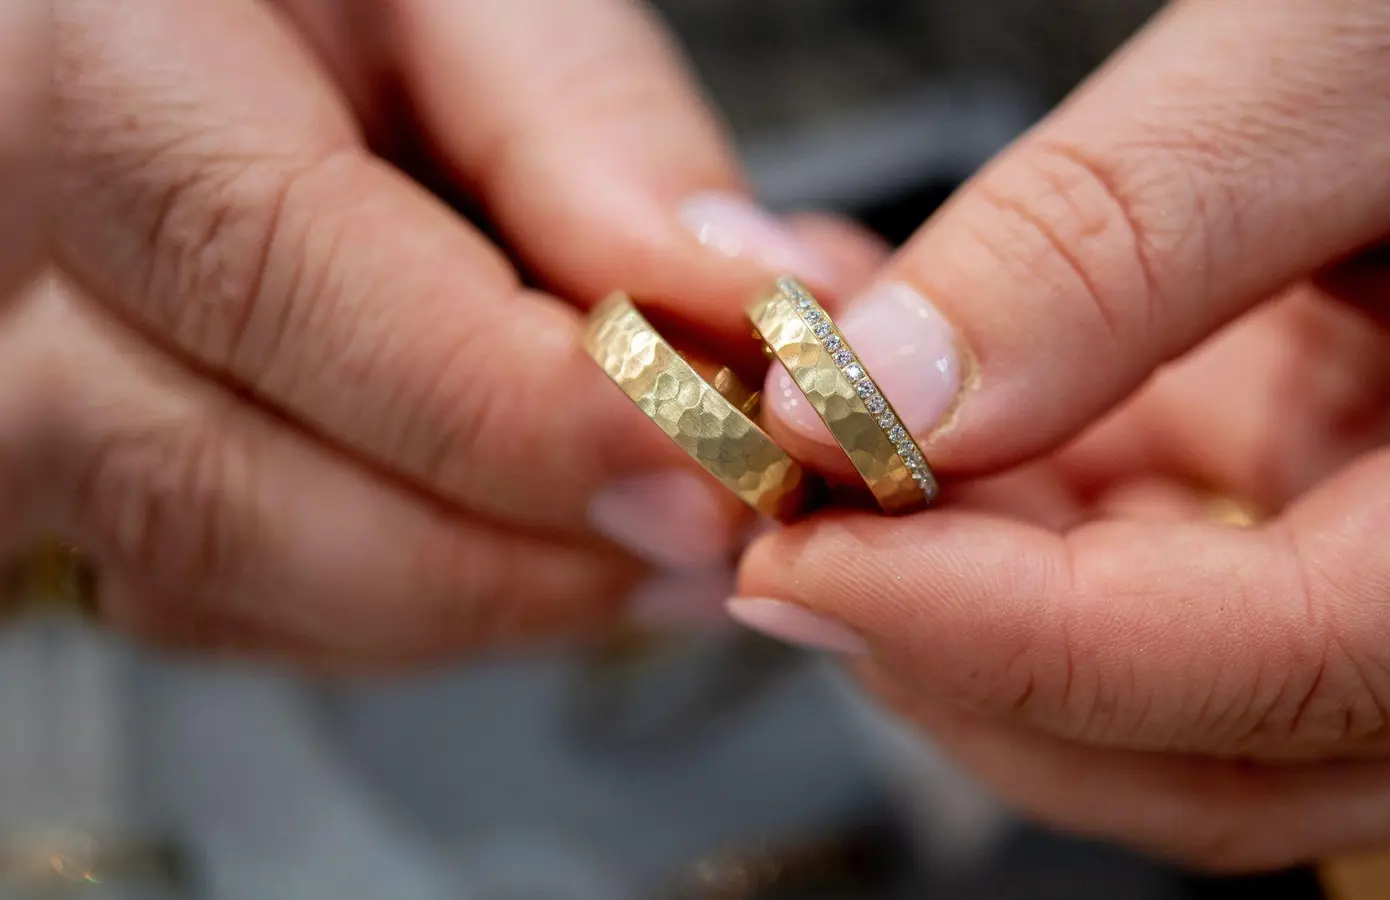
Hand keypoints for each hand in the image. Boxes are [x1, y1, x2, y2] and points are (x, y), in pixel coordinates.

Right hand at [35, 0, 878, 662]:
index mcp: (73, 73)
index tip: (705, 454)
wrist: (179, 48)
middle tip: (720, 521)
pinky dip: (419, 602)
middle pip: (225, 483)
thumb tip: (731, 295)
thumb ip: (580, 122)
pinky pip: (229, 606)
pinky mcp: (63, 489)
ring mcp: (10, 404)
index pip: (267, 270)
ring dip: (487, 593)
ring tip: (667, 537)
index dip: (510, 400)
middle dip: (517, 543)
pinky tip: (546, 546)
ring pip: (226, 580)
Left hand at [734, 0, 1389, 868]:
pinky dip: (1002, 495)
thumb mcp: (1388, 46)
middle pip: (1210, 747)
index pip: (1283, 668)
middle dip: (968, 662)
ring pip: (1156, 673)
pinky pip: (1148, 544)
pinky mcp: (1329, 461)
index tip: (804, 558)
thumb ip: (1139, 230)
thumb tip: (895, 392)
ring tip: (824, 441)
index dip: (1010, 638)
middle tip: (784, 529)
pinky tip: (900, 395)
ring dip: (960, 584)